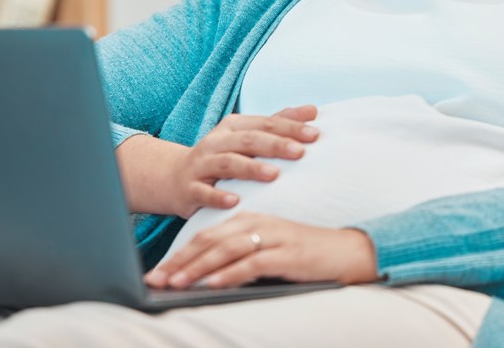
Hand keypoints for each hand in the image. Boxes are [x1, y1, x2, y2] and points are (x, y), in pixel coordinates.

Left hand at [144, 211, 379, 289]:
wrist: (349, 252)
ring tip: (175, 282)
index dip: (179, 254)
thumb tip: (206, 275)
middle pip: (210, 241)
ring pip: (226, 251)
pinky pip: (253, 263)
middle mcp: (258, 224)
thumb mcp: (269, 248)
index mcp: (250, 220)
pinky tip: (213, 283)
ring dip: (197, 268)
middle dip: (179, 261)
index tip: (157, 272)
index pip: (206, 236)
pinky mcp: (287, 254)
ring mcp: (273, 238)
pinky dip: (230, 273)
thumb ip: (241, 254)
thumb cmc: (306, 254)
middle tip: (155, 279)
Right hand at [166, 106, 319, 218]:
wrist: (174, 177)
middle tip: (300, 152)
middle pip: (248, 140)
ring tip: (274, 175)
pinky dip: (218, 197)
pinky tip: (235, 201)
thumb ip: (278, 123)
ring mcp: (201, 165)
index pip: (264, 124)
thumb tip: (313, 110)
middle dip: (275, 145)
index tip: (315, 135)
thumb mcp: (246, 136)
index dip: (289, 128)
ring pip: (227, 163)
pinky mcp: (190, 189)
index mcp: (232, 126)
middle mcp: (216, 142)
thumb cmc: (222, 156)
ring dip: (251, 169)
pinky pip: (204, 193)